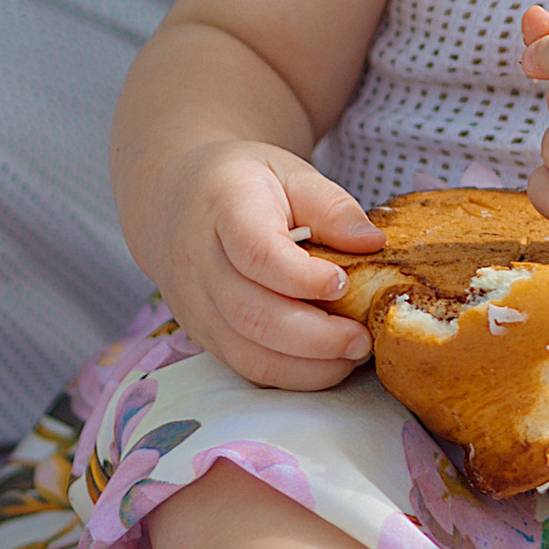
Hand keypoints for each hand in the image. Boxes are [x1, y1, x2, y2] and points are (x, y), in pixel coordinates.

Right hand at [150, 141, 381, 390]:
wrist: (176, 199)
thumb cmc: (244, 185)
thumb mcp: (291, 174)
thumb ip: (332, 206)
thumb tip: (372, 242)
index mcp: (224, 208)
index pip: (257, 253)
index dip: (302, 278)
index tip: (342, 283)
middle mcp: (199, 261)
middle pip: (252, 315)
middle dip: (316, 337)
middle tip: (362, 338)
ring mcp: (194, 304)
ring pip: (247, 353)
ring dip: (307, 367)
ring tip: (351, 356)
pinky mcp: (201, 333)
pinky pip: (245, 366)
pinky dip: (290, 374)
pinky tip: (325, 364)